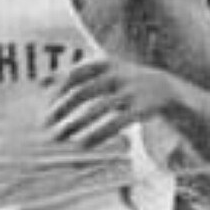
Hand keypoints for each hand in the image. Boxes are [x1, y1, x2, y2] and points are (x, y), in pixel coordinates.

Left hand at [46, 60, 175, 148]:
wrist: (169, 90)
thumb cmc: (124, 81)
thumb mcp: (101, 72)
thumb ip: (73, 76)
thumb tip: (39, 81)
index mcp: (106, 63)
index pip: (76, 73)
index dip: (58, 87)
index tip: (45, 104)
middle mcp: (117, 75)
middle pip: (83, 91)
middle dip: (62, 108)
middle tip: (46, 123)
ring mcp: (130, 91)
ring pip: (98, 109)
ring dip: (76, 124)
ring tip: (60, 137)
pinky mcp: (140, 109)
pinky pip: (115, 123)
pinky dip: (98, 134)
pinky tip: (83, 145)